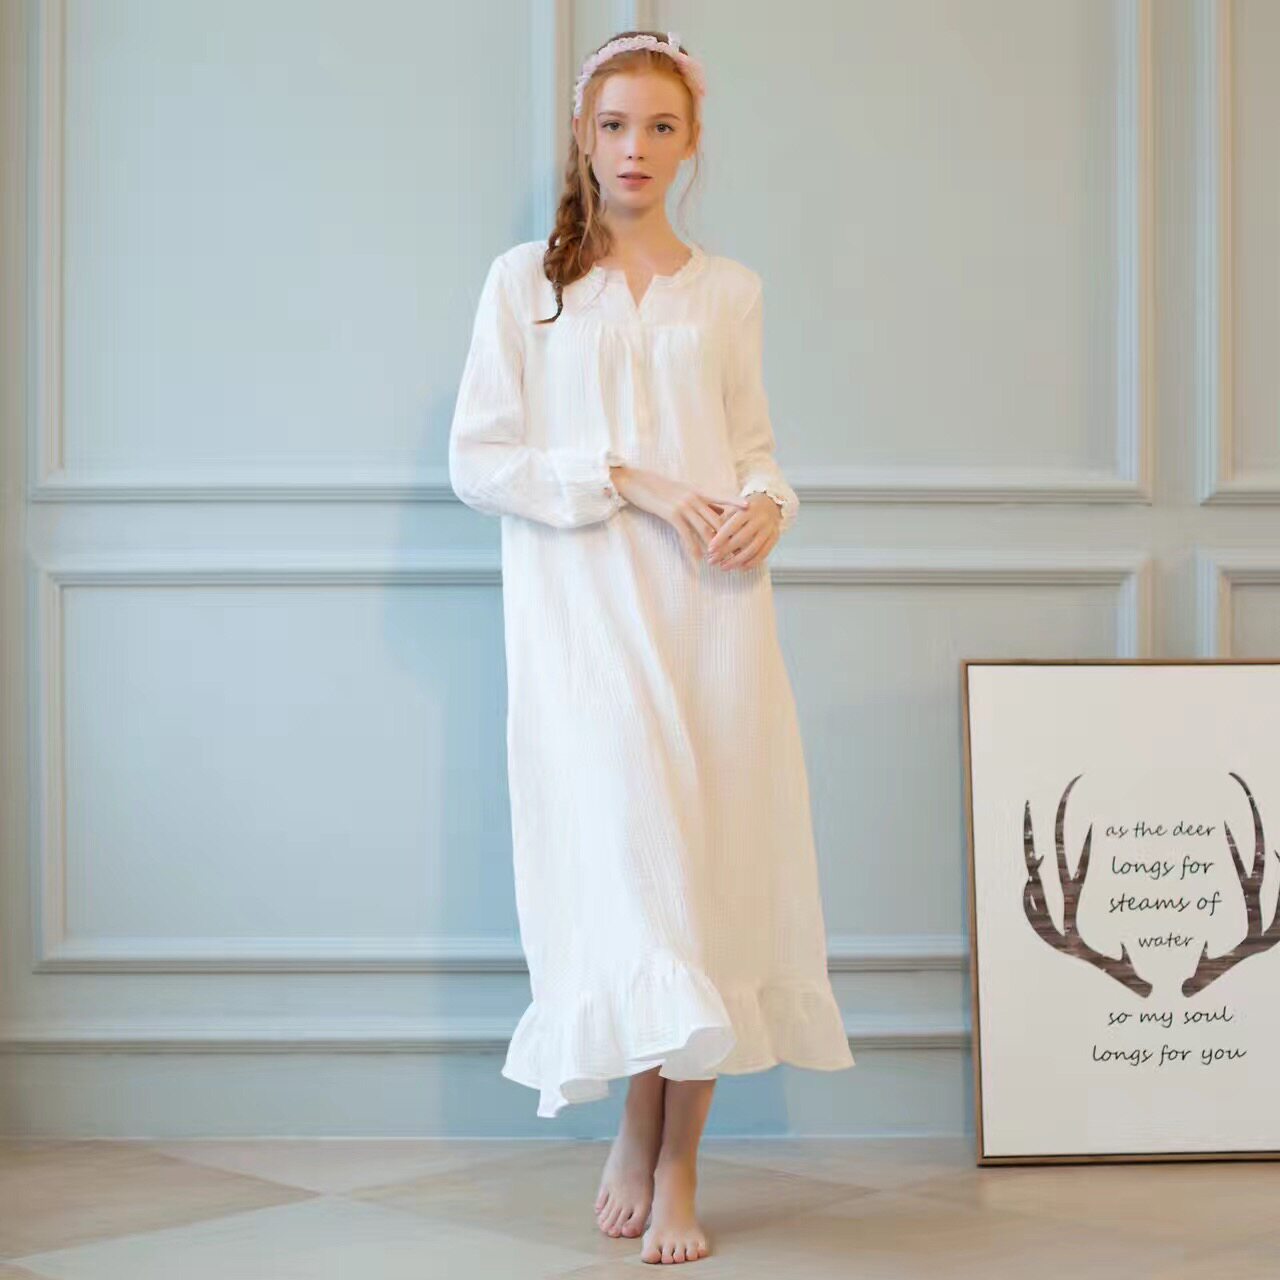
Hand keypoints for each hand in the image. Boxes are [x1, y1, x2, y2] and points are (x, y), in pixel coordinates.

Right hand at [609, 465, 749, 563]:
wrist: (637, 483)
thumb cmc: (659, 489)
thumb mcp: (681, 491)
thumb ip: (697, 500)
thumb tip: (713, 511)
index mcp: (698, 490)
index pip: (722, 496)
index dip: (736, 502)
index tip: (750, 508)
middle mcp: (694, 496)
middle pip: (717, 518)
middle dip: (727, 536)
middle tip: (737, 549)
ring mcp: (684, 505)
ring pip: (705, 528)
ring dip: (713, 546)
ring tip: (720, 560)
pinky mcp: (672, 514)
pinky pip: (686, 534)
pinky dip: (693, 548)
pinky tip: (699, 558)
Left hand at [704, 493, 780, 570]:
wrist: (770, 503)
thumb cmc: (745, 508)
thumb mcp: (733, 509)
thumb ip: (722, 522)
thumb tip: (708, 538)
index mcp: (747, 510)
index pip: (732, 526)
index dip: (720, 539)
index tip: (710, 549)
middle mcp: (759, 519)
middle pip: (741, 539)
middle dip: (725, 552)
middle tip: (712, 561)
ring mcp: (768, 529)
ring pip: (752, 549)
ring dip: (736, 561)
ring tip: (723, 567)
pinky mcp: (775, 537)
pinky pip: (763, 554)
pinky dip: (752, 563)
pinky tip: (741, 568)